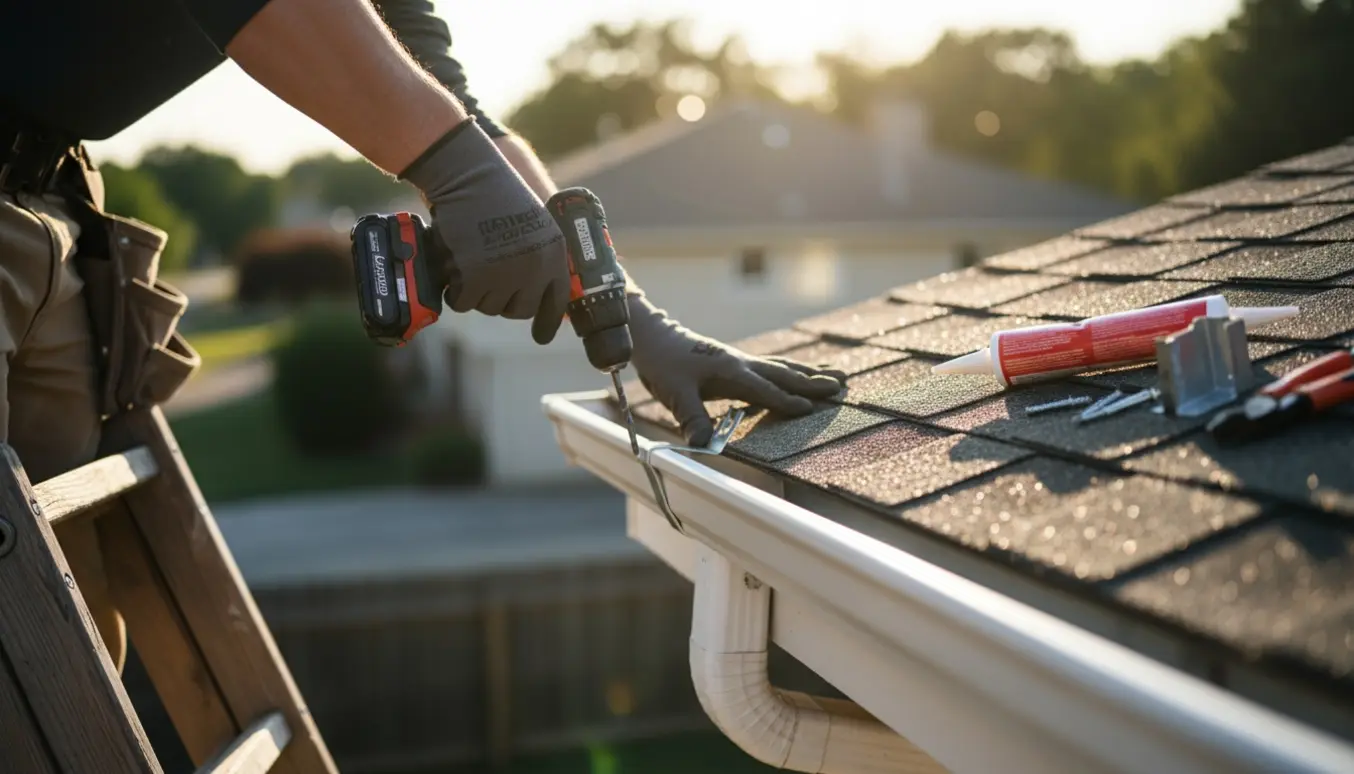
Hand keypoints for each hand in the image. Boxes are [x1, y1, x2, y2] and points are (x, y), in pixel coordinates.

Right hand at [401, 118, 569, 343]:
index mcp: (553, 254)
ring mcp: (505, 272)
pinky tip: (455, 268)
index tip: (541, 337)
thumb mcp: (533, 225)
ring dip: (477, 292)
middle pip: (519, 311)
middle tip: (488, 280)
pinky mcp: (474, 274)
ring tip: (472, 261)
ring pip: (489, 308)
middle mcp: (534, 268)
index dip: (547, 322)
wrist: (469, 175)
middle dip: (502, 301)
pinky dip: (455, 291)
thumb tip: (534, 295)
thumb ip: (538, 258)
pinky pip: (464, 303)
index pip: (556, 300)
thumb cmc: (497, 196)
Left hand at [626, 288, 846, 445]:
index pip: (764, 390)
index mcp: (731, 371)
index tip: (810, 409)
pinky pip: (771, 368)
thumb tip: (704, 445)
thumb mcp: (674, 394)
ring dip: (809, 372)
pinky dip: (791, 371)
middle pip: (784, 373)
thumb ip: (692, 418)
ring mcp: (740, 361)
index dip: (785, 401)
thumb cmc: (663, 364)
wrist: (652, 337)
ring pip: (782, 367)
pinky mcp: (735, 362)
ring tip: (838, 375)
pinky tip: (801, 375)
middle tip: (842, 386)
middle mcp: (741, 363)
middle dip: (813, 381)